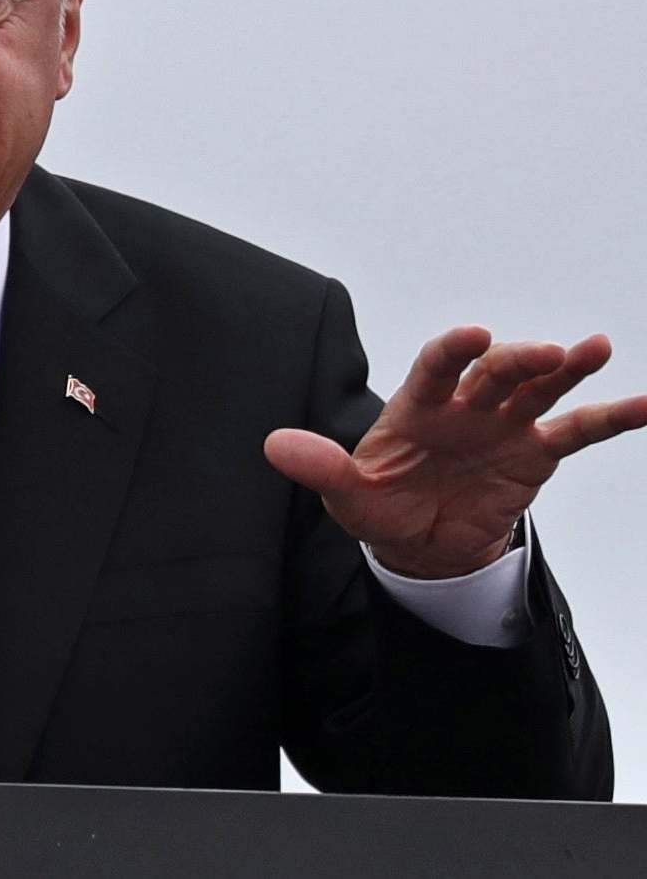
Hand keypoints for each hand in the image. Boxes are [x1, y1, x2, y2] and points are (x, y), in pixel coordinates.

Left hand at [265, 327, 646, 577]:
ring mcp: (503, 426)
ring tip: (594, 349)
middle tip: (545, 354)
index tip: (474, 335)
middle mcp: (464, 406)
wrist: (419, 546)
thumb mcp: (345, 496)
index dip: (454, 350)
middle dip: (518, 360)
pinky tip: (646, 404)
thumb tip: (273, 445)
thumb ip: (319, 468)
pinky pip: (578, 431)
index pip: (436, 368)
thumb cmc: (378, 508)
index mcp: (417, 407)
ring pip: (539, 389)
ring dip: (566, 368)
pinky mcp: (535, 454)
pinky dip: (612, 416)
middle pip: (495, 373)